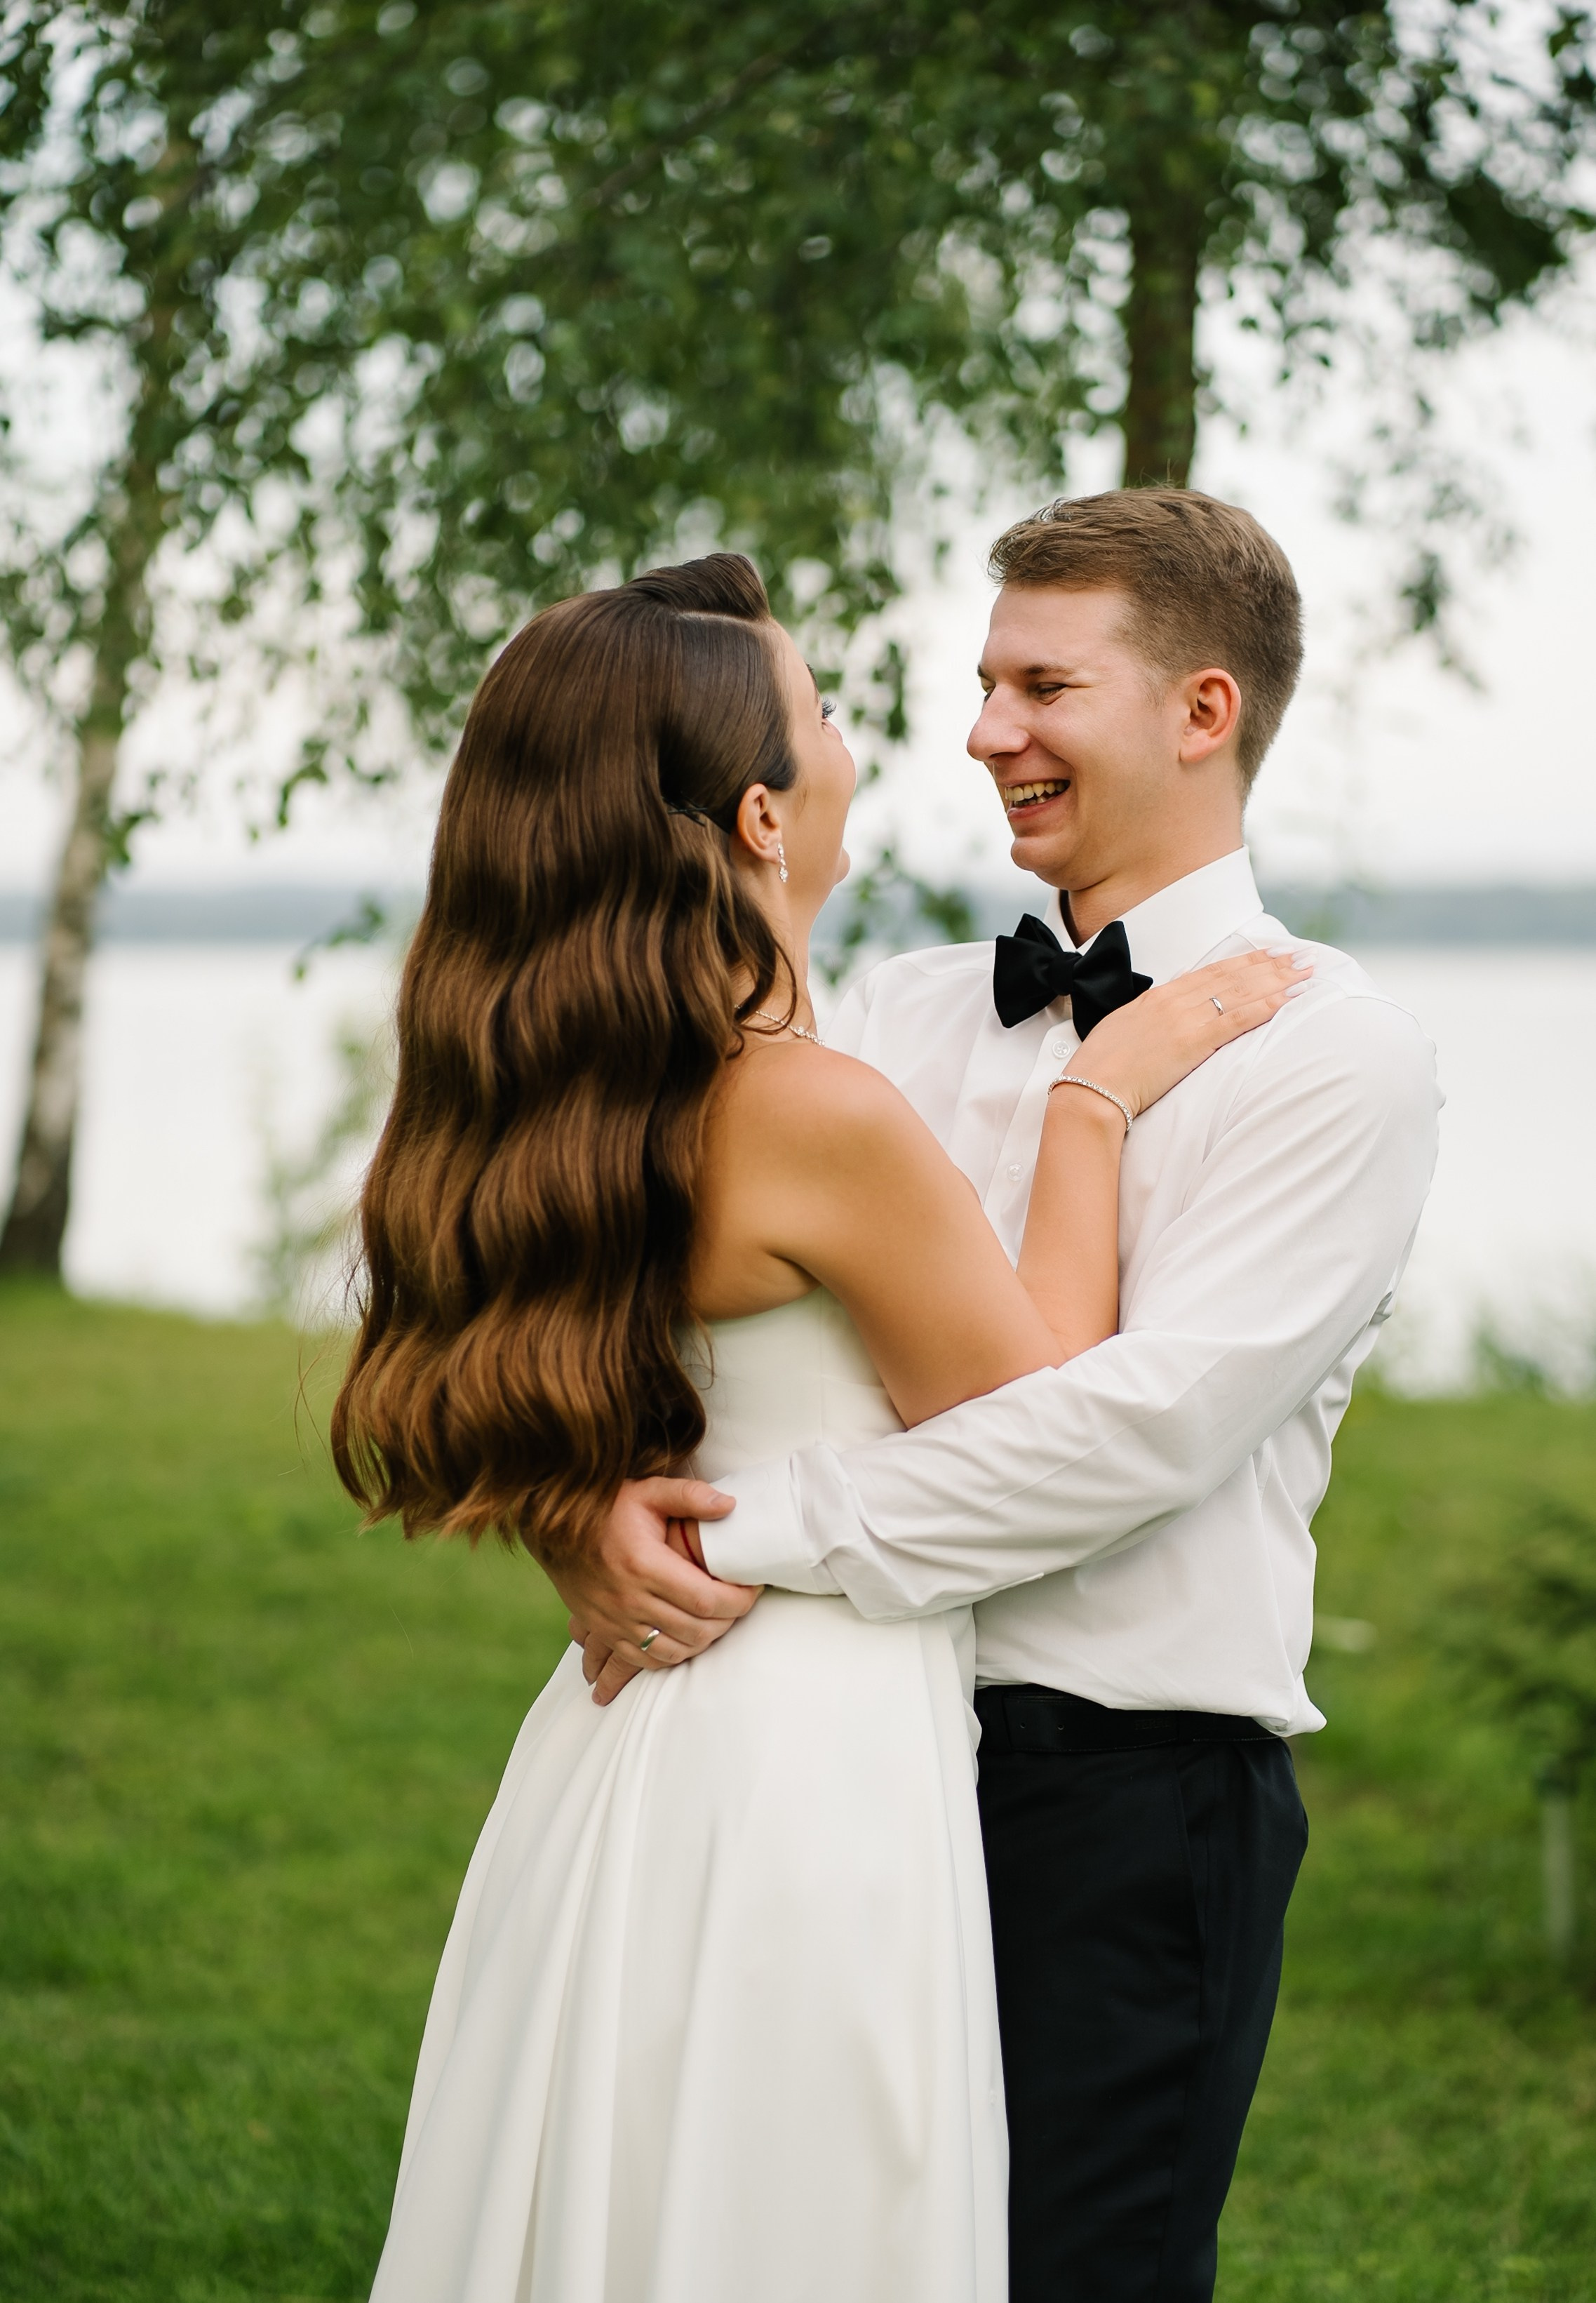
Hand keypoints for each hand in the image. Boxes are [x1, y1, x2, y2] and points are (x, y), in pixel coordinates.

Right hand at [541, 1476, 755, 1705]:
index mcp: (644, 1565)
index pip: (705, 1599)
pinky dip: (673, 1655)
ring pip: (674, 1650)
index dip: (738, 1600)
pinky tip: (687, 1638)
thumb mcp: (647, 1491)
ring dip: (704, 1640)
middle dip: (728, 1621)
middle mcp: (628, 1599)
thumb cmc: (608, 1508)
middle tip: (741, 1603)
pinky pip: (645, 1660)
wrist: (554, 1530)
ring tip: (719, 1619)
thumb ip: (690, 1496)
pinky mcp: (604, 1631)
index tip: (753, 1588)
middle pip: (695, 1630)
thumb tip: (730, 1506)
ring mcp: (614, 1620)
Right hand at [1069, 949, 1308, 1119]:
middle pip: (1232, 976)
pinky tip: (1289, 999)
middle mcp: (1174, 1001)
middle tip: (1302, 955)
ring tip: (1306, 971)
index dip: (1244, 961)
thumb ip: (1153, 1011)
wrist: (1091, 1089)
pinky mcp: (1193, 1042)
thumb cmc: (1102, 1067)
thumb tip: (1176, 997)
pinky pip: (1238, 1019)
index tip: (1270, 953)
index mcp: (1158, 996)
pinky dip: (1267, 1005)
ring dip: (1278, 980)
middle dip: (1270, 964)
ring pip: (1241, 991)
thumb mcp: (1125, 1027)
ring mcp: (1185, 1019)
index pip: (1211, 971)